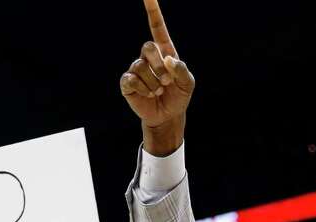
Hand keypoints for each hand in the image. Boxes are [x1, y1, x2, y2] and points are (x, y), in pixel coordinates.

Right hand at [120, 0, 194, 155]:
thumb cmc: (178, 97)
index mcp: (164, 51)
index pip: (157, 26)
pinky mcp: (127, 83)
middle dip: (159, 66)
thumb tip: (167, 58)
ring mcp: (136, 69)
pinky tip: (147, 95)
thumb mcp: (188, 83)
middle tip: (166, 83)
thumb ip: (181, 69)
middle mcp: (148, 57)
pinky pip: (131, 79)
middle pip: (147, 47)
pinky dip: (142, 89)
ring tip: (157, 92)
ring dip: (152, 83)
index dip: (152, 10)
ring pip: (140, 66)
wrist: (167, 116)